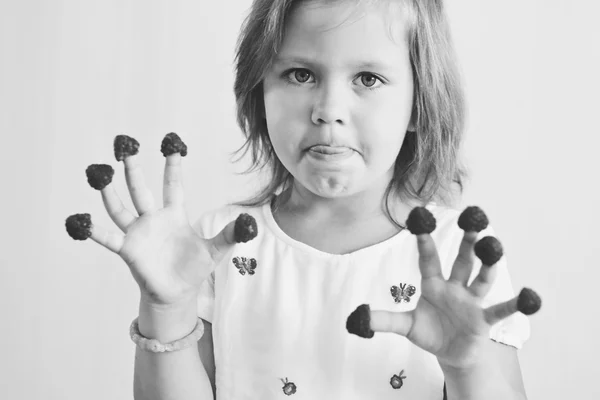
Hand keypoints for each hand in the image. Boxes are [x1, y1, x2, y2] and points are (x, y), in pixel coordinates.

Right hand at [66, 134, 255, 306]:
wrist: (178, 294)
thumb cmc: (194, 269)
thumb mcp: (215, 250)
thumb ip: (229, 234)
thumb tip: (248, 222)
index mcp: (174, 215)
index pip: (173, 185)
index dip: (172, 166)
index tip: (172, 145)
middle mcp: (153, 219)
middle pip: (141, 189)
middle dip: (133, 168)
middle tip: (124, 145)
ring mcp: (138, 233)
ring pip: (120, 208)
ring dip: (110, 191)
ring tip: (100, 173)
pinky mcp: (128, 249)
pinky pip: (108, 237)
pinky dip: (93, 230)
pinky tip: (80, 220)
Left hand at [348, 207, 540, 369]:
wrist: (452, 354)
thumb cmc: (430, 333)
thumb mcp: (405, 326)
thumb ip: (384, 320)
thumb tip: (356, 317)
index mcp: (433, 284)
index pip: (428, 258)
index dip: (425, 239)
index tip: (421, 215)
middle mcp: (455, 287)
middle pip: (462, 260)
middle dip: (467, 240)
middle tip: (473, 216)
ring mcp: (472, 301)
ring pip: (482, 278)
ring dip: (488, 263)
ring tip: (493, 244)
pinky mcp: (485, 320)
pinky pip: (501, 309)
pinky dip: (516, 304)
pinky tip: (530, 295)